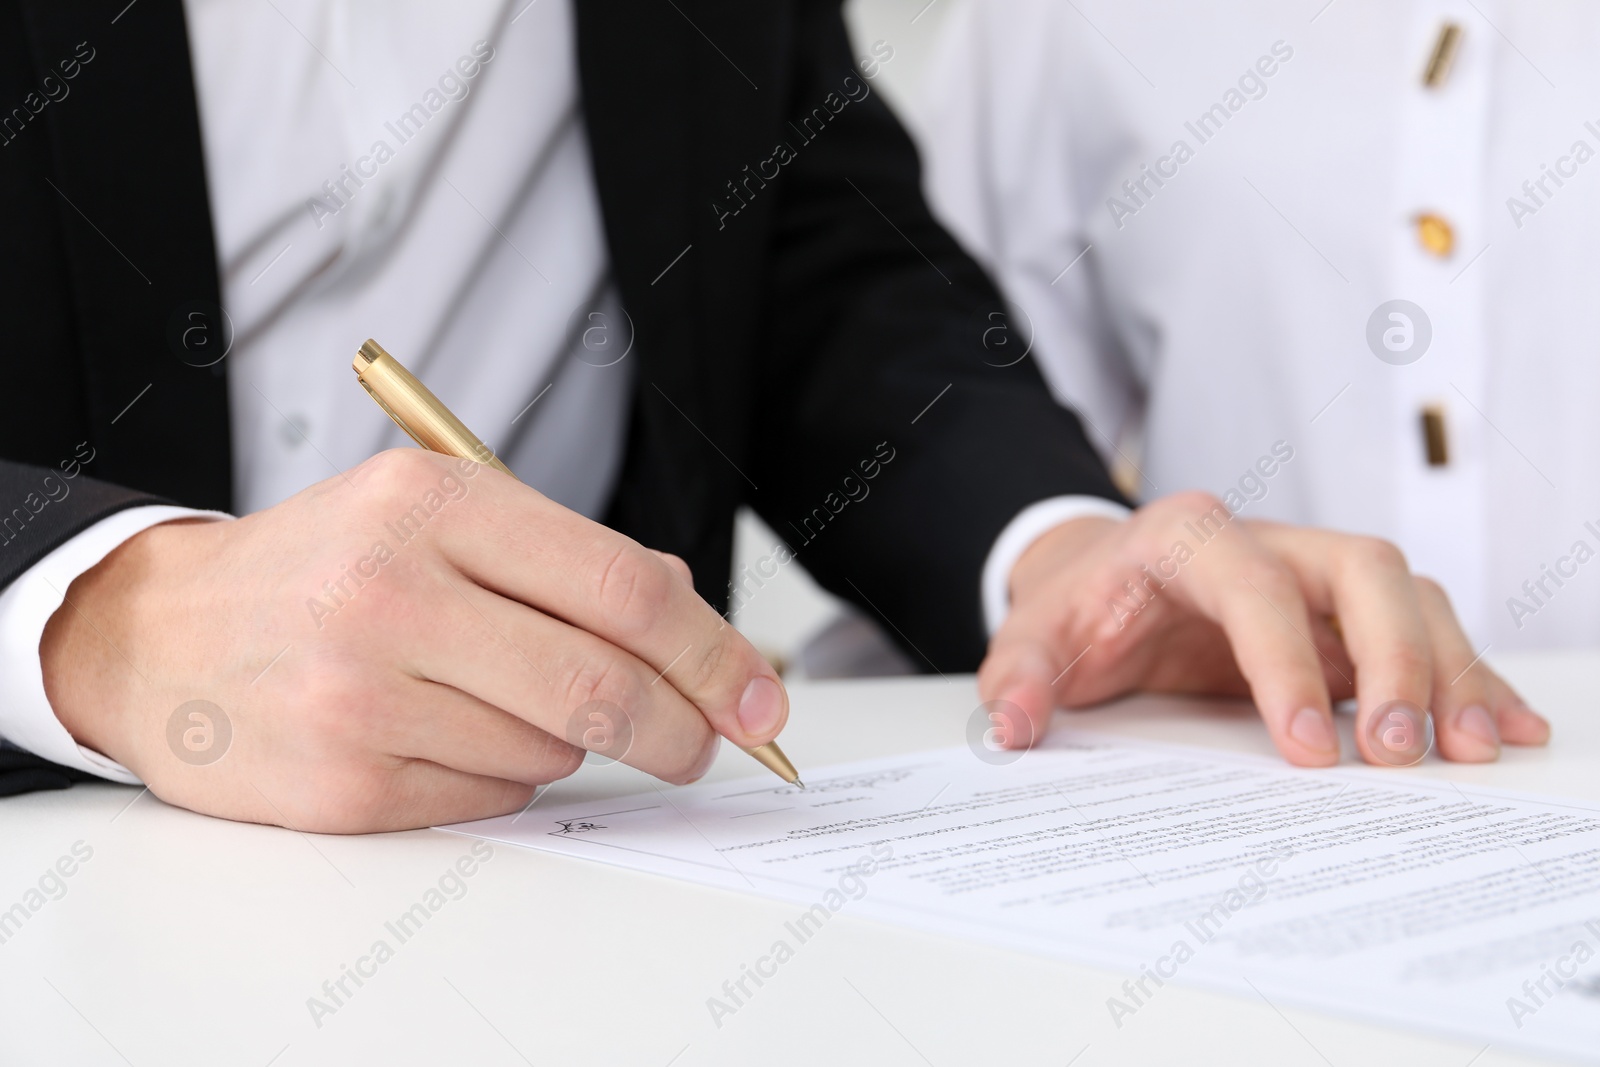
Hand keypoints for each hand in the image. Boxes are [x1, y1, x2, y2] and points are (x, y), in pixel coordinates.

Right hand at [41, 449, 787, 831]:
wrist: (159, 636)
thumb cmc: (324, 568)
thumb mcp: (436, 514)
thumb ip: (566, 559)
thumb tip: (692, 624)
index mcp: (434, 505)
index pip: (623, 588)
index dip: (712, 652)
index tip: (760, 697)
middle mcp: (393, 595)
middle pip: (603, 686)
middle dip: (680, 727)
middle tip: (703, 744)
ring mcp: (362, 696)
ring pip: (552, 749)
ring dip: (564, 739)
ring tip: (490, 695)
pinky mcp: (341, 786)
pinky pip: (490, 797)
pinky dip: (500, 775)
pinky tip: (440, 734)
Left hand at [978, 491, 1549, 765]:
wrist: (1097, 578)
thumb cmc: (1076, 606)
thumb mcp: (1033, 637)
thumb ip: (1019, 678)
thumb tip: (1013, 729)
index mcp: (1186, 536)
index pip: (1256, 586)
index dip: (1288, 662)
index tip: (1308, 749)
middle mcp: (1266, 541)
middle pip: (1362, 569)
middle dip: (1396, 657)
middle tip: (1401, 754)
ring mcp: (1313, 574)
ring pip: (1408, 595)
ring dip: (1446, 670)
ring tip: (1468, 751)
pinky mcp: (1341, 613)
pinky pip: (1421, 628)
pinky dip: (1463, 676)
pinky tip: (1498, 725)